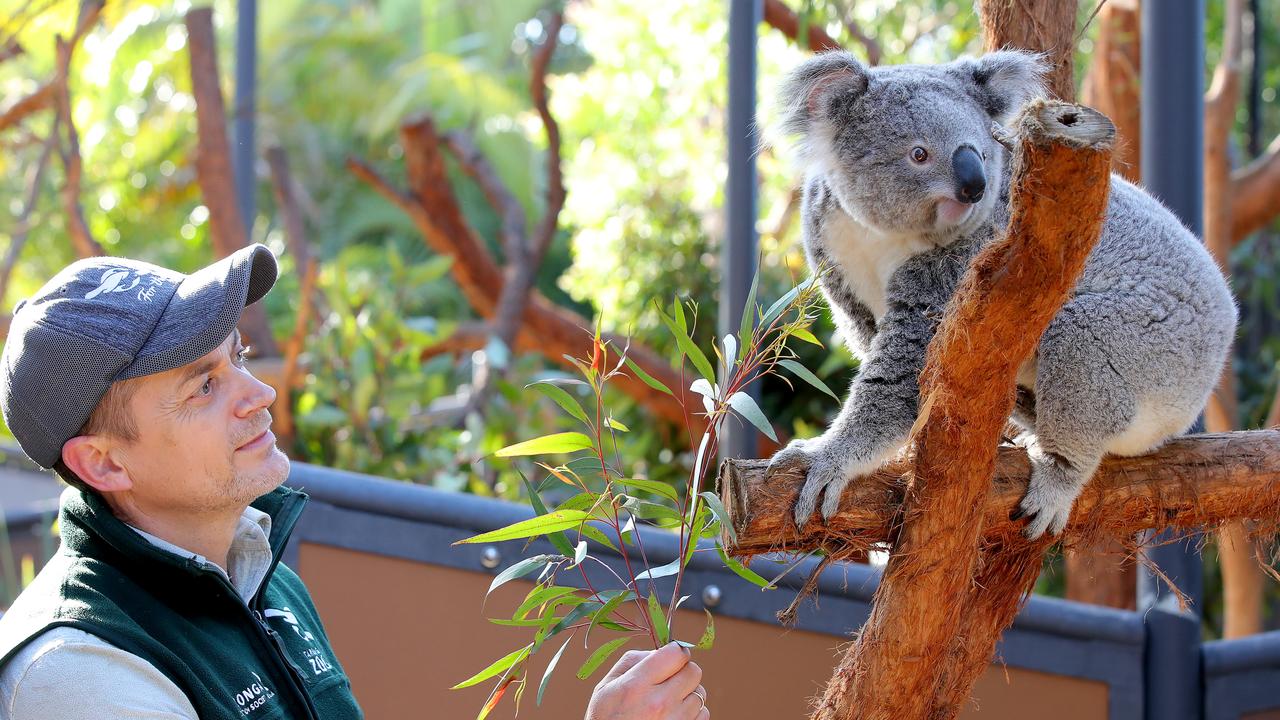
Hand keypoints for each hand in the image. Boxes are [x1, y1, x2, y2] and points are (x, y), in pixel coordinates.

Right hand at [584, 642, 708, 719]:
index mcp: (638, 685)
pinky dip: (693, 712)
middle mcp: (659, 703)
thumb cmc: (606, 718)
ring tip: (669, 701)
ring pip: (700, 693)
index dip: (675, 651)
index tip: (670, 656)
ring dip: (689, 693)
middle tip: (671, 678)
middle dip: (683, 670)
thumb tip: (659, 650)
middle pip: (693, 671)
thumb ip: (632, 661)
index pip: (676, 654)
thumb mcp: (607, 686)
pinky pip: (703, 713)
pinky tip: (675, 715)